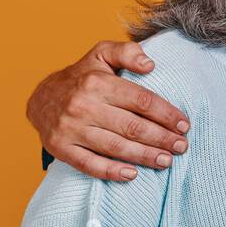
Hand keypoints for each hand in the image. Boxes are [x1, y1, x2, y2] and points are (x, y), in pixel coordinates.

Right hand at [26, 40, 189, 181]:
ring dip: (144, 156)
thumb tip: (150, 65)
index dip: (166, 114)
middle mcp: (83, 105)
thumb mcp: (101, 54)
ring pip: (115, 147)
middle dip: (161, 138)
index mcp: (97, 82)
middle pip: (132, 126)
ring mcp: (70, 129)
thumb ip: (127, 52)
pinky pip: (89, 164)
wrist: (41, 98)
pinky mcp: (60, 148)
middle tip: (182, 146)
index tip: (184, 124)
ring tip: (167, 161)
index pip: (141, 100)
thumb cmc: (82, 76)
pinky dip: (111, 172)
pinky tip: (132, 174)